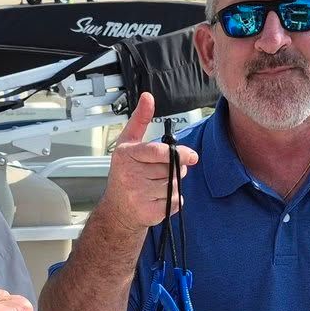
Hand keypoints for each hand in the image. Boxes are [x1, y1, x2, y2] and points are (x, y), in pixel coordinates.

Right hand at [96, 91, 197, 229]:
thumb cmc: (124, 173)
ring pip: (175, 185)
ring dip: (173, 185)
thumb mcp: (128, 144)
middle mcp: (130, 176)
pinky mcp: (150, 213)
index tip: (192, 156)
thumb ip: (140, 120)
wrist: (117, 210)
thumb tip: (148, 97)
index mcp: (126, 156)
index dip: (177, 153)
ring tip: (157, 185)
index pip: (156, 152)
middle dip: (174, 169)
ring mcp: (139, 196)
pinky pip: (176, 202)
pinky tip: (158, 199)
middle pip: (170, 169)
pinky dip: (174, 200)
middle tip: (162, 171)